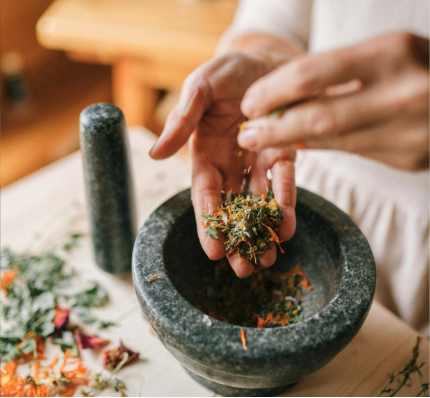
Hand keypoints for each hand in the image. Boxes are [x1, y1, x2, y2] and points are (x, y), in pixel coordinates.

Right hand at [150, 51, 296, 276]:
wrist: (266, 58)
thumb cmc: (227, 70)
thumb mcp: (200, 89)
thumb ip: (181, 121)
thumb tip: (155, 154)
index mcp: (205, 152)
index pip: (204, 194)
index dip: (207, 222)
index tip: (212, 251)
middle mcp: (231, 162)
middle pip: (232, 207)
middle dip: (236, 238)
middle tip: (243, 270)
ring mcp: (258, 161)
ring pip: (258, 202)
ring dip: (262, 232)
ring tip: (267, 260)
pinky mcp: (284, 153)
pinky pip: (285, 182)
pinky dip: (285, 204)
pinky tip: (287, 228)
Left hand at [238, 32, 429, 170]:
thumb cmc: (421, 65)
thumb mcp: (386, 53)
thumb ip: (338, 75)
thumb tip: (283, 103)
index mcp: (393, 52)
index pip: (310, 75)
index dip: (271, 91)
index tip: (249, 102)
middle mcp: (403, 93)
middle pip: (315, 117)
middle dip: (271, 128)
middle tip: (246, 133)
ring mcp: (410, 131)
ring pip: (331, 140)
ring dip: (290, 142)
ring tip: (263, 140)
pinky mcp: (411, 158)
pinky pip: (352, 152)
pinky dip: (322, 147)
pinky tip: (301, 143)